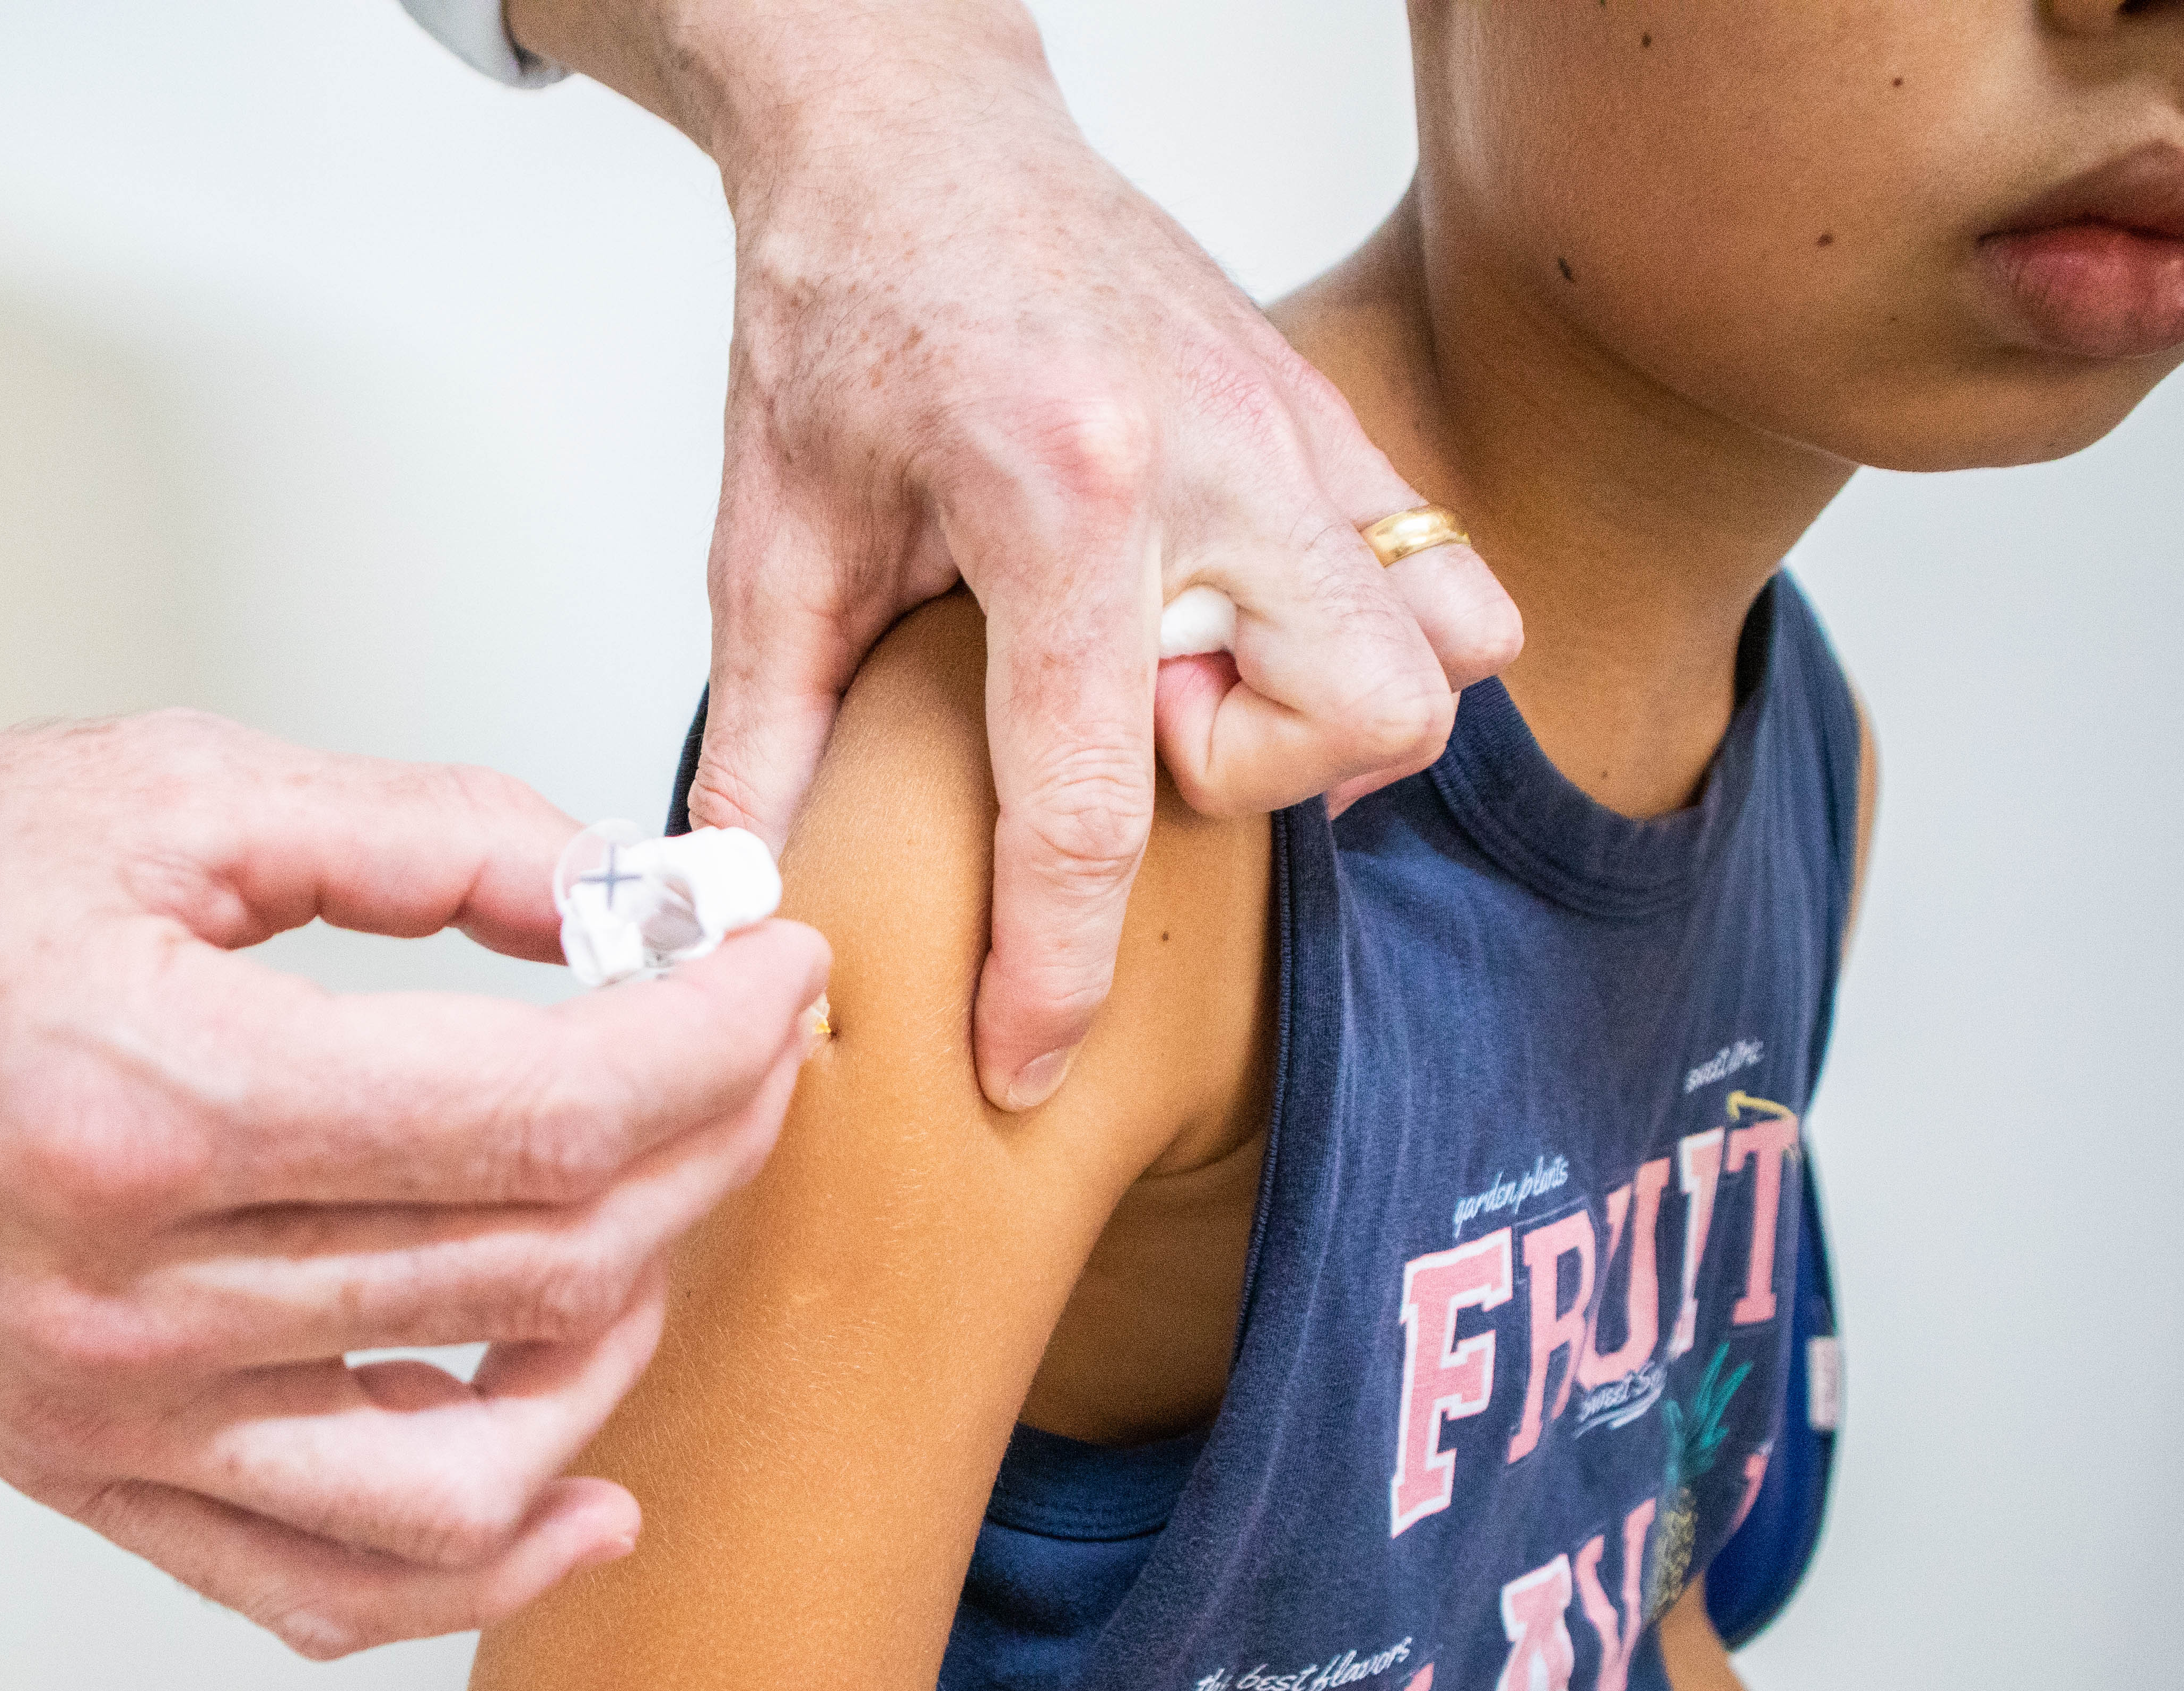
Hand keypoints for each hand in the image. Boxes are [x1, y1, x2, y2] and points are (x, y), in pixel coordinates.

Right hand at [0, 718, 827, 1658]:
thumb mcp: (157, 785)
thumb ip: (420, 834)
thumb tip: (623, 894)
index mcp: (148, 1096)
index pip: (539, 1113)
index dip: (712, 1042)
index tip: (783, 969)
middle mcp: (124, 1293)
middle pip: (533, 1271)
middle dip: (704, 1148)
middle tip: (754, 1049)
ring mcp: (97, 1415)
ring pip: (460, 1471)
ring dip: (620, 1354)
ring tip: (663, 1232)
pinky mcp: (75, 1474)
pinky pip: (317, 1591)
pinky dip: (476, 1568)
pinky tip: (579, 1494)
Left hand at [509, 0, 1521, 1107]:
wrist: (907, 136)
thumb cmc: (841, 313)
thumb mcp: (767, 541)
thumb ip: (761, 739)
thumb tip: (738, 906)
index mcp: (1062, 495)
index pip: (1094, 804)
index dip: (1057, 970)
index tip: (1022, 1061)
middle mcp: (1216, 458)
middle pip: (1351, 726)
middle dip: (1238, 784)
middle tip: (1118, 724)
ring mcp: (1296, 428)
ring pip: (1438, 657)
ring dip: (1317, 717)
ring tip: (1181, 673)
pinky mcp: (1327, 410)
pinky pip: (1445, 574)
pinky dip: (1365, 640)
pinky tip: (1235, 628)